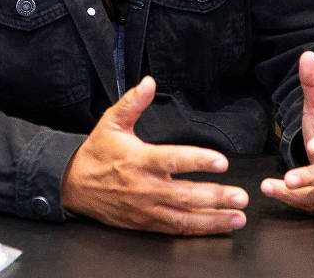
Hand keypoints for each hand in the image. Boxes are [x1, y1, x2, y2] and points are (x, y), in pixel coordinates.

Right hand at [61, 76, 248, 233]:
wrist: (73, 185)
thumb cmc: (97, 152)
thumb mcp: (111, 122)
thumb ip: (132, 102)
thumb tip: (149, 82)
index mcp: (139, 160)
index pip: (173, 160)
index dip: (198, 161)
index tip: (221, 161)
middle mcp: (145, 187)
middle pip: (185, 194)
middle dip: (216, 197)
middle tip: (240, 195)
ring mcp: (146, 209)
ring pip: (184, 218)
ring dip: (213, 219)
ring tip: (237, 217)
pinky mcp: (145, 224)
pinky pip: (175, 229)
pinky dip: (197, 230)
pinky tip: (216, 227)